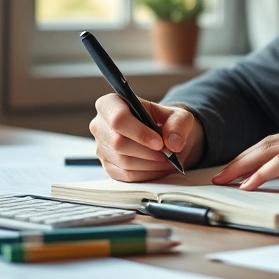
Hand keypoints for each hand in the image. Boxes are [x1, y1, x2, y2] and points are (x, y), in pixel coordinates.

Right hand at [89, 94, 204, 181]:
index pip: (118, 119)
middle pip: (118, 143)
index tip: (159, 143)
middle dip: (147, 152)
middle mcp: (100, 125)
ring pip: (123, 161)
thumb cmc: (166, 122)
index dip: (139, 133)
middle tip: (168, 154)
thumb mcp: (179, 116)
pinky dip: (147, 174)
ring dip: (150, 164)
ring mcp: (101, 147)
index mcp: (111, 103)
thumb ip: (178, 125)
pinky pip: (126, 175)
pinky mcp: (108, 166)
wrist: (163, 137)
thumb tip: (173, 144)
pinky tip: (160, 167)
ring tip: (168, 160)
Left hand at [211, 121, 278, 198]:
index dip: (250, 156)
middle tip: (218, 176)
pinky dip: (263, 172)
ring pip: (270, 149)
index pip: (275, 142)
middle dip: (239, 159)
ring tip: (226, 180)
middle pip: (266, 143)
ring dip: (243, 165)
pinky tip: (250, 183)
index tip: (233, 171)